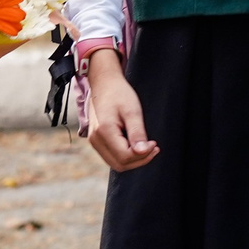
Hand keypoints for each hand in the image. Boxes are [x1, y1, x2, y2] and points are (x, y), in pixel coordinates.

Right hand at [82, 50, 159, 172]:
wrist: (104, 84)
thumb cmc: (119, 94)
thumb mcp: (132, 111)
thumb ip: (137, 133)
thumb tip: (142, 152)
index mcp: (104, 131)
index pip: (125, 156)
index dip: (143, 155)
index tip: (154, 143)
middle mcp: (96, 140)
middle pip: (120, 164)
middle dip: (139, 160)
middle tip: (153, 147)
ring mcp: (94, 141)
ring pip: (116, 163)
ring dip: (133, 159)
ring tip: (147, 147)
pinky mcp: (97, 141)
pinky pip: (113, 157)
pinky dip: (126, 156)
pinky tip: (136, 145)